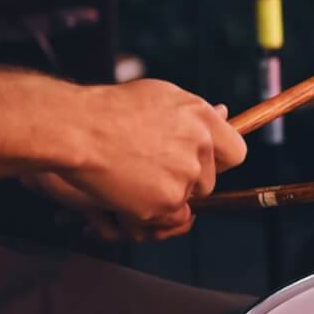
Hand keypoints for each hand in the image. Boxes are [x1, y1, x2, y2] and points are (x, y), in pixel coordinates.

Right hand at [54, 82, 246, 238]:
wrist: (78, 129)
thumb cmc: (111, 109)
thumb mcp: (160, 96)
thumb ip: (193, 112)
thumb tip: (223, 113)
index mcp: (202, 118)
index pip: (236, 152)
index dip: (219, 161)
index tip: (204, 164)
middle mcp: (200, 146)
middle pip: (208, 181)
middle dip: (186, 181)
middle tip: (152, 169)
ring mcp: (184, 176)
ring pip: (186, 201)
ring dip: (165, 196)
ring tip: (134, 178)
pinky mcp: (165, 201)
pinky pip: (167, 217)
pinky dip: (150, 212)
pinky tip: (128, 193)